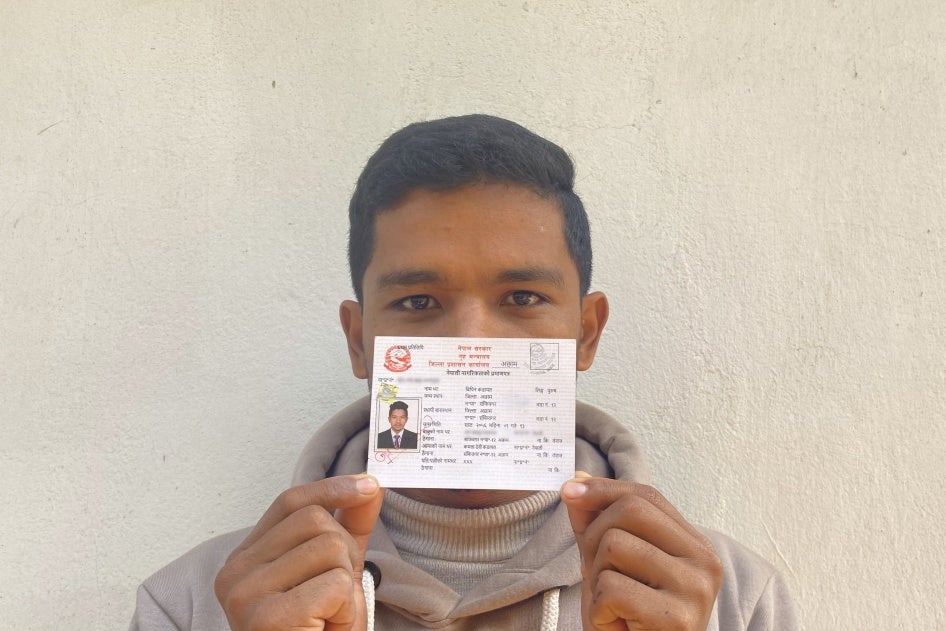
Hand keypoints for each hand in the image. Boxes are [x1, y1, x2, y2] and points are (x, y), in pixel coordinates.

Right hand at [214, 474, 383, 630]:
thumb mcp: (336, 573)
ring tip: (326, 617)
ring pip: (330, 549)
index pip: (289, 502)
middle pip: (316, 521)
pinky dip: (344, 609)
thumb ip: (350, 528)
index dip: (332, 488)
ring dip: (345, 588)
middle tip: (332, 597)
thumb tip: (370, 485)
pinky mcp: (265, 617)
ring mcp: (245, 595)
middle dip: (343, 556)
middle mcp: (235, 572)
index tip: (369, 484)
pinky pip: (333, 584)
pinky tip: (325, 629)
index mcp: (245, 558)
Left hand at [561, 474, 721, 629]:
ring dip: (597, 580)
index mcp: (694, 545)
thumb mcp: (609, 565)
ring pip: (614, 546)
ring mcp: (695, 590)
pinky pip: (611, 589)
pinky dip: (600, 610)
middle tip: (598, 576)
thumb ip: (595, 523)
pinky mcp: (677, 619)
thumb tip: (576, 479)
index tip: (568, 490)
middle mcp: (704, 562)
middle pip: (629, 512)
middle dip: (595, 538)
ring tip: (613, 605)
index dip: (603, 489)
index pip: (646, 496)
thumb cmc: (630, 620)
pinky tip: (618, 626)